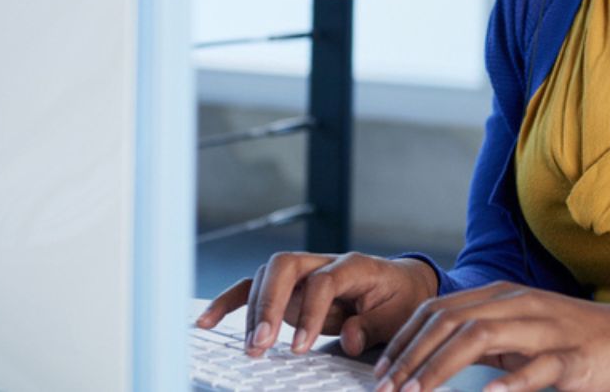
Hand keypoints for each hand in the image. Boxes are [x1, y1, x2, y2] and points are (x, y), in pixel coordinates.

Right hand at [194, 251, 438, 357]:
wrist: (402, 284)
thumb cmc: (400, 300)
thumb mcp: (398, 316)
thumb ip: (374, 326)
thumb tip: (348, 337)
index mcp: (354, 265)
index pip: (322, 281)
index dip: (308, 313)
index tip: (299, 347)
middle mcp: (322, 261)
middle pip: (284, 267)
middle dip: (268, 304)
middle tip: (261, 343)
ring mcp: (303, 271)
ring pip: (266, 277)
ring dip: (252, 311)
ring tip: (249, 347)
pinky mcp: (288, 287)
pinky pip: (253, 289)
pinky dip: (230, 303)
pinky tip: (206, 321)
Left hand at [371, 281, 609, 391]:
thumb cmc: (573, 338)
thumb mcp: (522, 330)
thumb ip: (483, 335)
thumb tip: (431, 359)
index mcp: (502, 297)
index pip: (438, 309)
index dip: (404, 339)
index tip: (381, 370)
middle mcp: (519, 305)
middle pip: (450, 321)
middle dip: (411, 356)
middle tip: (386, 387)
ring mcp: (546, 329)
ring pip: (481, 337)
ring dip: (440, 367)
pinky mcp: (573, 358)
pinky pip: (537, 368)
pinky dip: (508, 382)